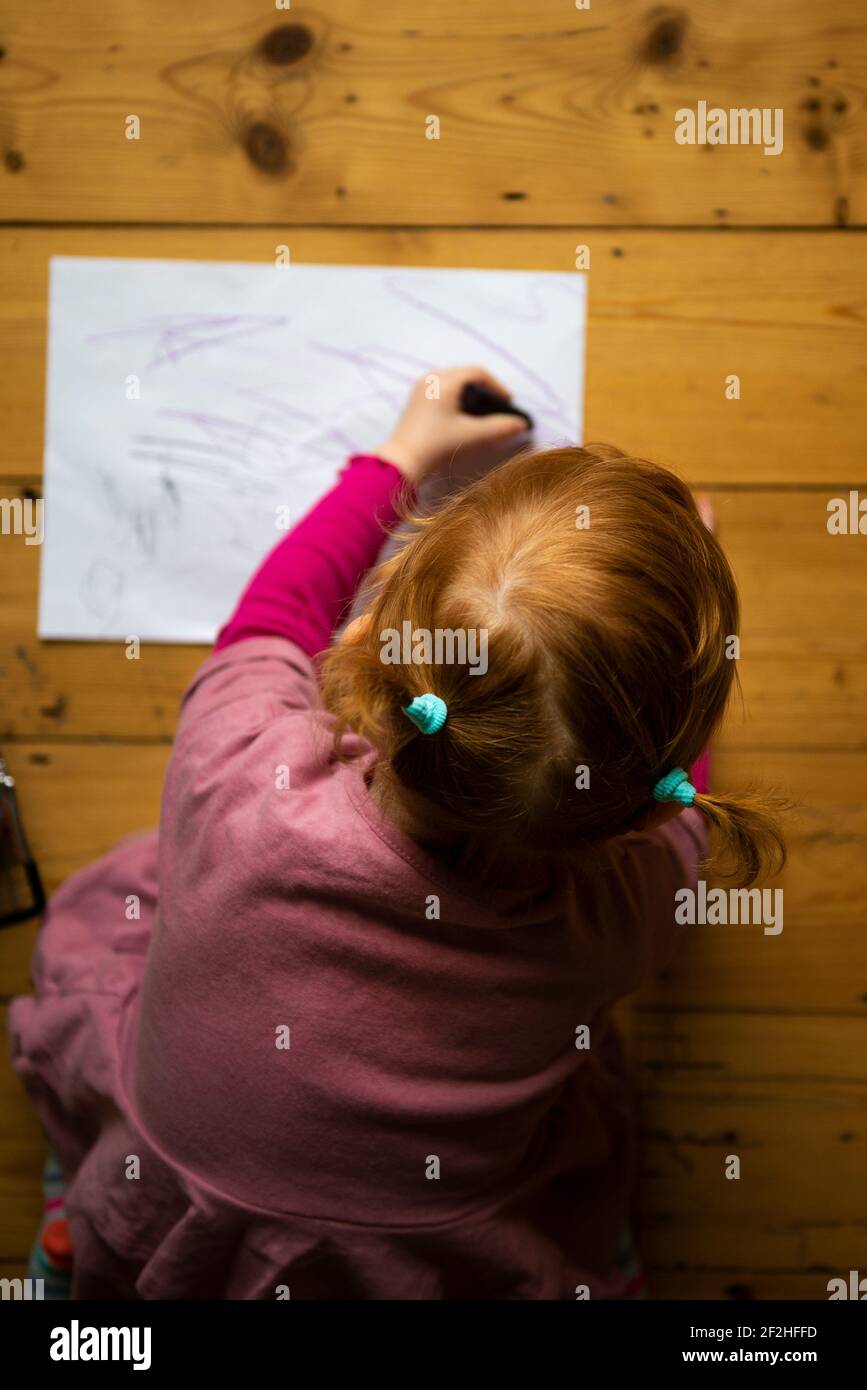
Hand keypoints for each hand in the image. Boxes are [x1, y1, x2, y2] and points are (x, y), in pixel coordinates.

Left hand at [373, 366, 530, 484]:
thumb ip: (500, 428)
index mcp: (445, 380)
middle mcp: (431, 378)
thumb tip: (521, 424)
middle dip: (485, 391)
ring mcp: (421, 388)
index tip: (508, 403)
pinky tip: (463, 417)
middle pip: (465, 376)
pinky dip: (457, 399)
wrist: (402, 462)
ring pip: (453, 383)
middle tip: (498, 408)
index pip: (478, 373)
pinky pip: (442, 390)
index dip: (497, 387)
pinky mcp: (416, 400)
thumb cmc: (437, 445)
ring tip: (483, 413)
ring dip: (471, 395)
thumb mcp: (472, 436)